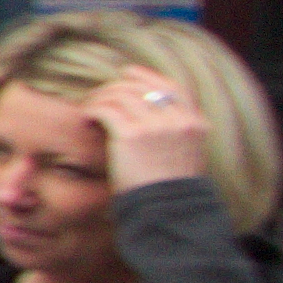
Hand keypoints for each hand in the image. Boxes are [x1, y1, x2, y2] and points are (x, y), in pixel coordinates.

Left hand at [84, 67, 208, 189]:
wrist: (166, 210)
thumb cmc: (170, 189)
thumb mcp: (186, 155)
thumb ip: (175, 132)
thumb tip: (147, 112)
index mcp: (195, 123)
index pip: (172, 87)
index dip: (146, 76)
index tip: (127, 72)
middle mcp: (178, 120)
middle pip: (141, 88)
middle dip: (115, 87)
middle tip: (98, 95)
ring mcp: (155, 125)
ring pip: (120, 94)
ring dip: (100, 98)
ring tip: (89, 108)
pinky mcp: (131, 134)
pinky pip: (106, 109)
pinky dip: (92, 110)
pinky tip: (87, 118)